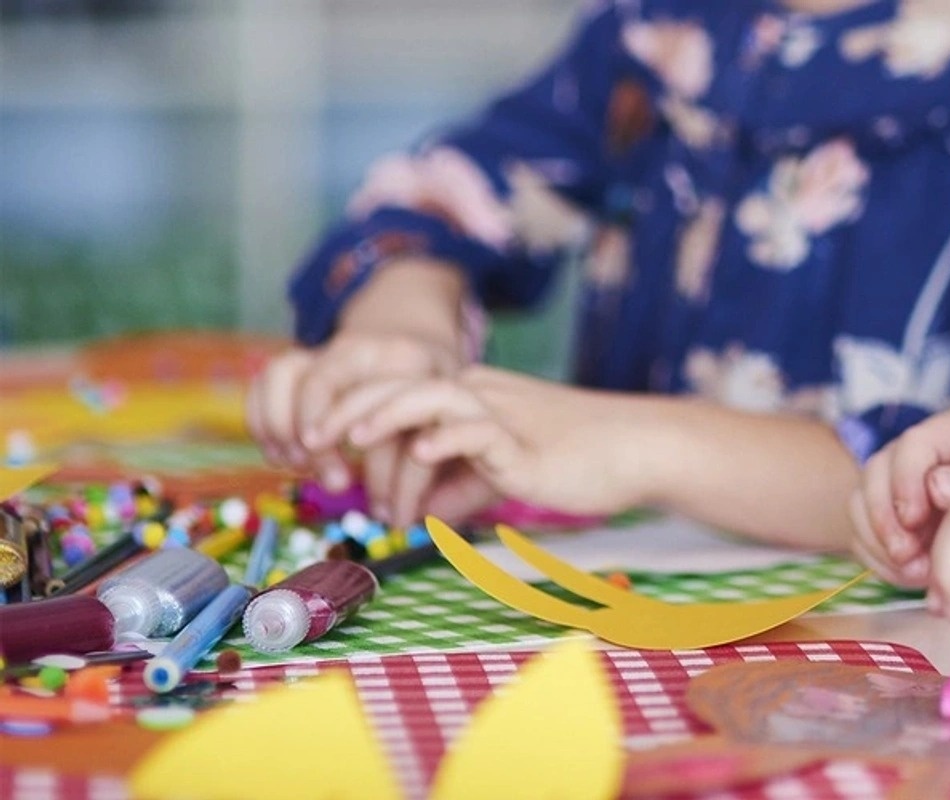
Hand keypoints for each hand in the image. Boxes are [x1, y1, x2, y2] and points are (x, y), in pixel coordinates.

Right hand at [247, 331, 463, 512]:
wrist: (419, 345)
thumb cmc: (442, 399)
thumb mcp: (459, 422)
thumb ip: (448, 460)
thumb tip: (426, 517)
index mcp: (411, 361)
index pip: (391, 417)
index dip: (389, 473)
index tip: (393, 514)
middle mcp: (364, 348)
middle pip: (323, 383)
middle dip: (321, 442)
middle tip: (336, 485)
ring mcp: (327, 350)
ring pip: (287, 373)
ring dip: (285, 425)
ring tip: (299, 466)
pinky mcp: (303, 359)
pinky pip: (269, 379)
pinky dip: (265, 417)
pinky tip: (281, 455)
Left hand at [316, 366, 650, 521]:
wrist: (639, 448)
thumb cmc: (580, 461)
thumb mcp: (506, 475)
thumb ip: (463, 487)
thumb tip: (424, 513)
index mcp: (473, 398)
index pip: (400, 391)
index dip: (354, 410)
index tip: (318, 443)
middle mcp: (481, 396)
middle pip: (402, 384)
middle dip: (349, 408)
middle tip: (309, 439)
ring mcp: (503, 415)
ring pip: (433, 396)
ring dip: (386, 414)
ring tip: (352, 438)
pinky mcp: (525, 443)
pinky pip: (478, 430)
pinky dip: (447, 438)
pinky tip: (423, 454)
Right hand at [851, 406, 949, 586]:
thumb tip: (935, 486)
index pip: (913, 443)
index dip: (906, 482)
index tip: (914, 521)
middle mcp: (917, 449)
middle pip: (876, 470)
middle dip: (885, 519)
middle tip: (908, 556)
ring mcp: (895, 480)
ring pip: (859, 501)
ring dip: (880, 543)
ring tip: (916, 572)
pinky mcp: (883, 513)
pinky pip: (859, 533)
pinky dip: (878, 558)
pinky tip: (909, 574)